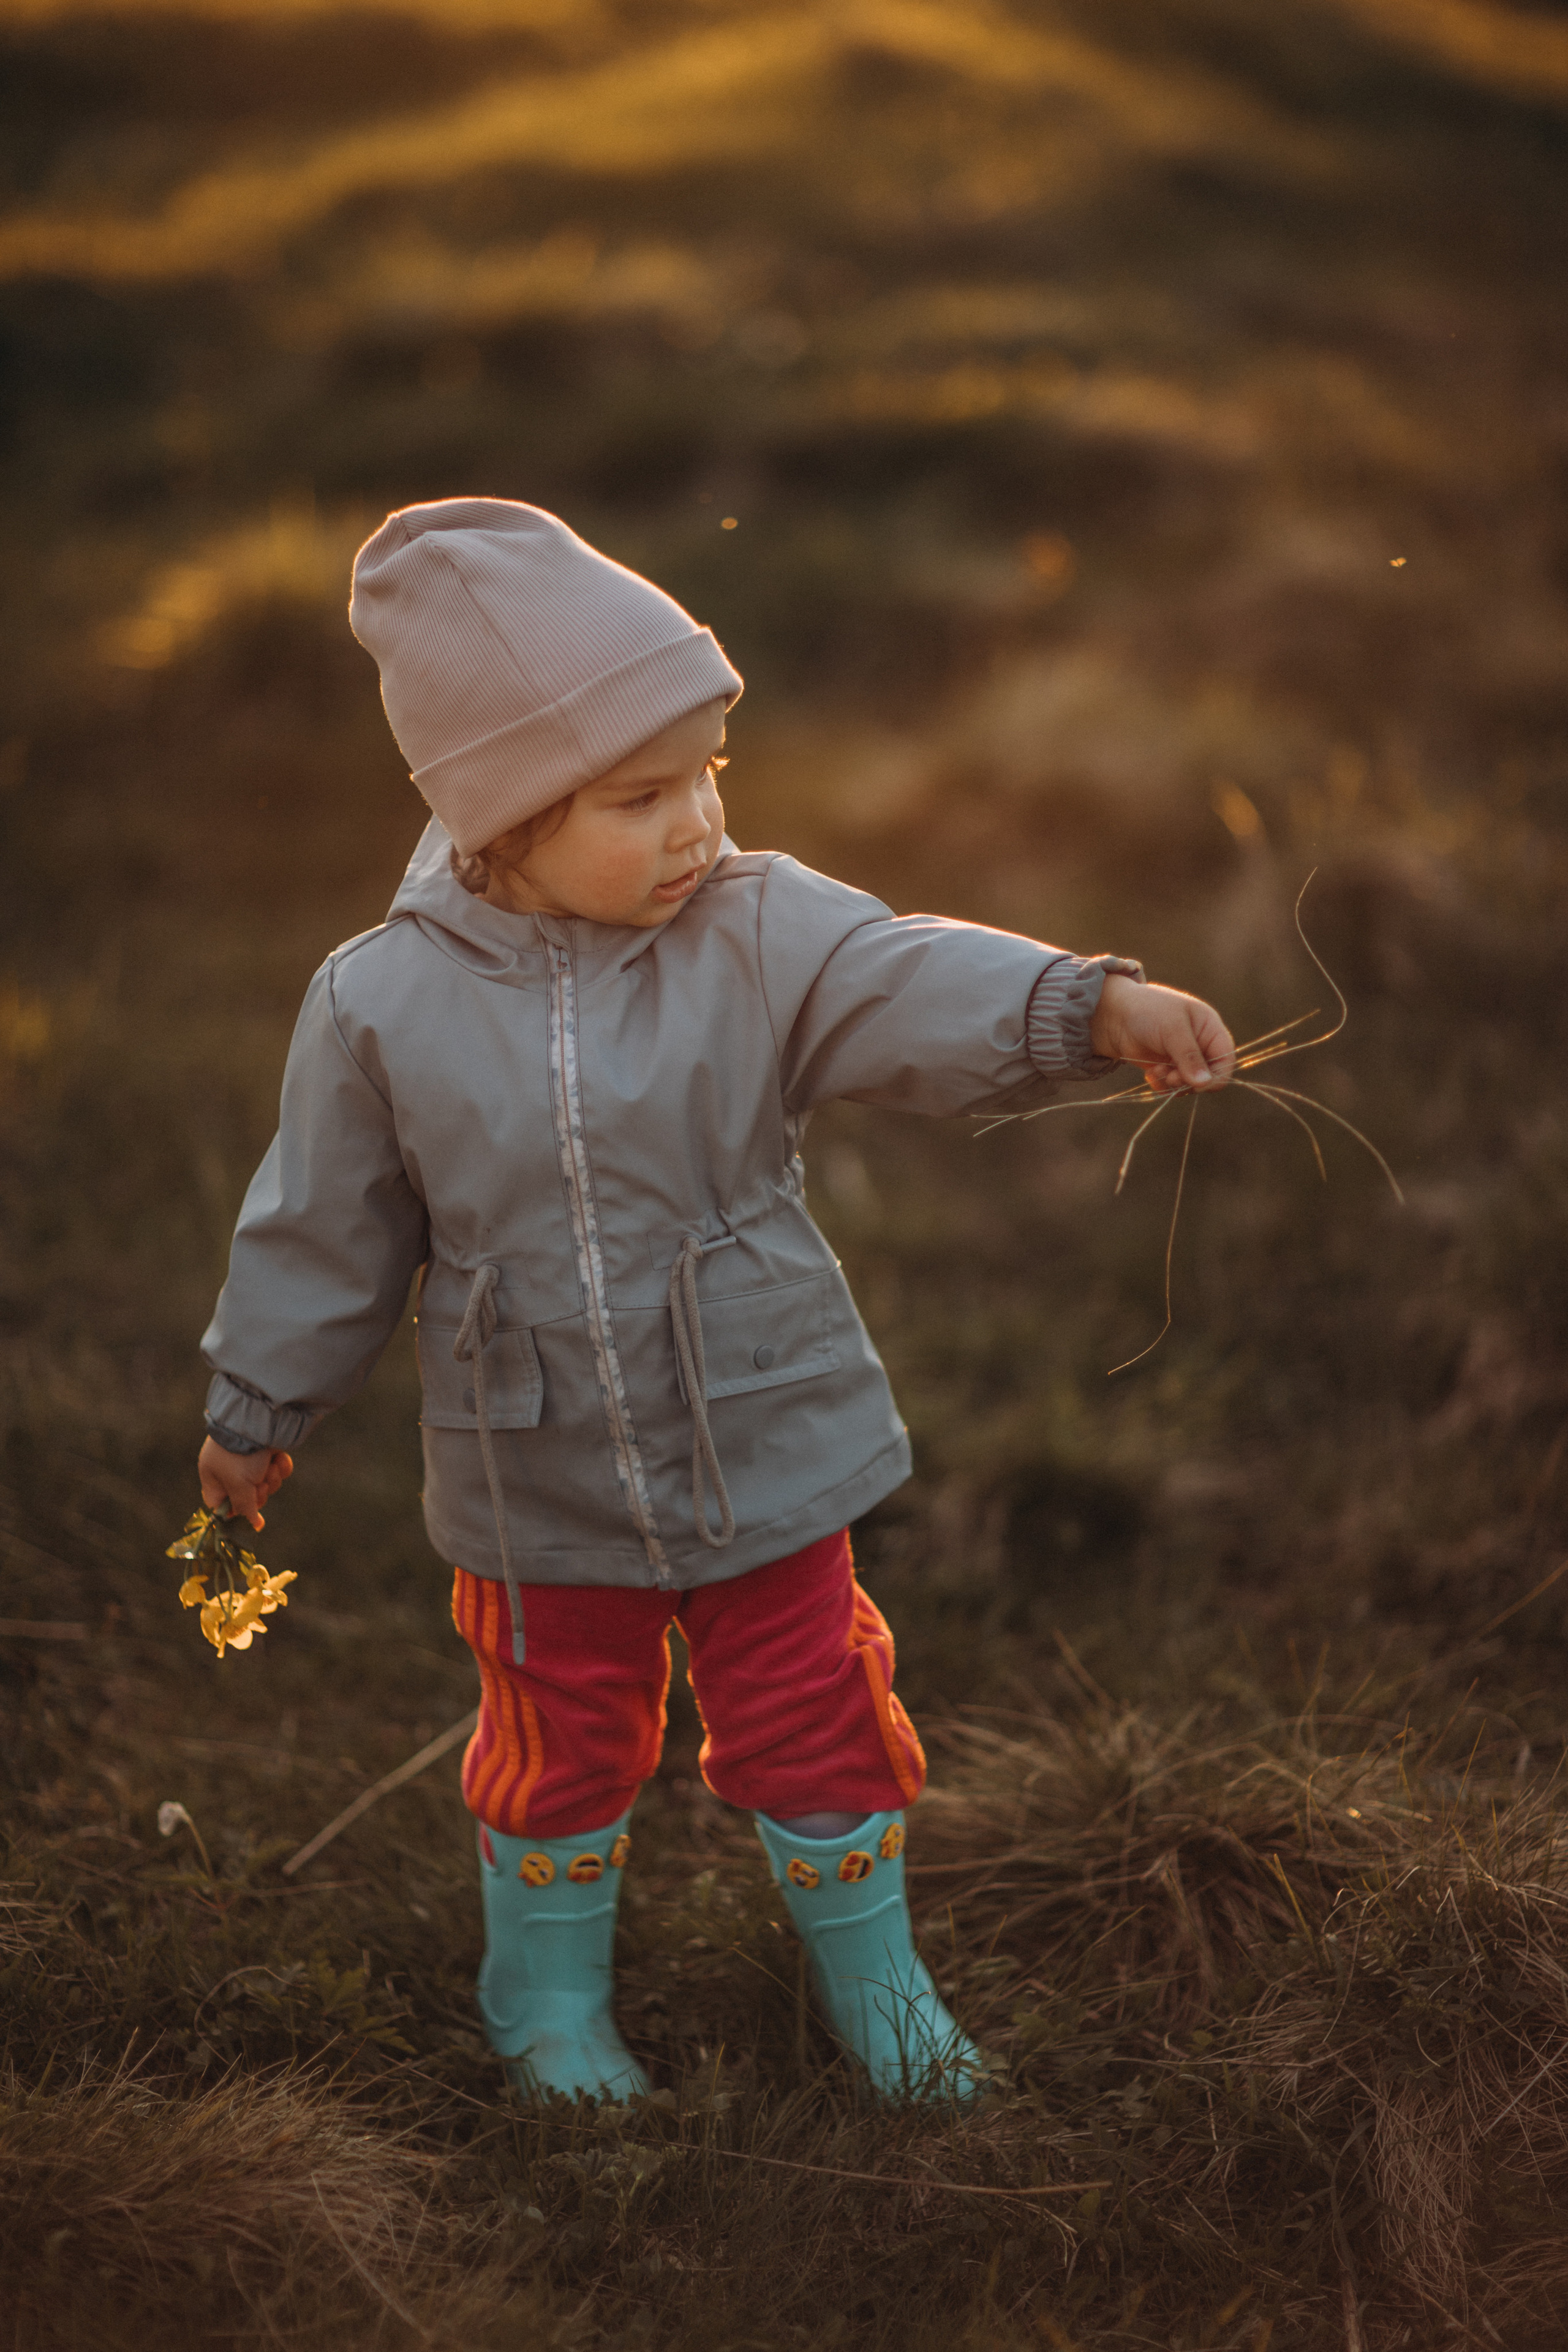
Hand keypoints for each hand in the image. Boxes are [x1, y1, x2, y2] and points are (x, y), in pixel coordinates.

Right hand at [198, 1437, 293, 1531]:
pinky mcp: (268, 1452)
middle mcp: (229, 1469)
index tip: (248, 1512)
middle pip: (247, 1497)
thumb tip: (253, 1526)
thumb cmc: (241, 1455)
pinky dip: (280, 1466)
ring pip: (265, 1483)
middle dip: (259, 1492)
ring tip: (270, 1467)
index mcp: (213, 1477)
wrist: (261, 1420)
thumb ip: (245, 1507)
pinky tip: (279, 1458)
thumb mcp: (239, 1485)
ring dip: (271, 1478)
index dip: (235, 1511)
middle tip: (260, 1483)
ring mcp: (250, 1460)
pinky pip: (276, 1469)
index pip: (220, 1505)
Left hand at [1090, 975, 1234, 1092]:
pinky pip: (1172, 1087)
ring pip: (1189, 1085)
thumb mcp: (1172, 1029)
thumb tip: (1204, 1083)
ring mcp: (1182, 1057)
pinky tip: (1150, 1074)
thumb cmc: (1147, 1011)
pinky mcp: (1166, 1067)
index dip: (1216, 1076)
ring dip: (1173, 1083)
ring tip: (1157, 1071)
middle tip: (1170, 1076)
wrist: (1113, 1014)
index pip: (1226, 1059)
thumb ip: (1189, 1056)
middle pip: (1209, 1076)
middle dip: (1189, 1080)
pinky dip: (1162, 1085)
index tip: (1197, 1085)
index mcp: (1209, 1028)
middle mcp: (1200, 1044)